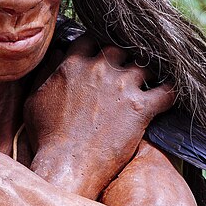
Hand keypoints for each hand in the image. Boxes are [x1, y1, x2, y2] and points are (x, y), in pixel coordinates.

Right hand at [25, 35, 175, 195]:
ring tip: (149, 83)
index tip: (101, 54)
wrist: (67, 165)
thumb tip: (56, 55)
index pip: (91, 40)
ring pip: (145, 66)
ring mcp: (123, 86)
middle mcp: (100, 69)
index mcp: (74, 65)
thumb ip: (45, 74)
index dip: (97, 46)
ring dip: (147, 74)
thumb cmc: (46, 137)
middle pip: (119, 49)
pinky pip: (167, 92)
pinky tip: (170, 95)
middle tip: (125, 70)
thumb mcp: (34, 100)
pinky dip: (171, 92)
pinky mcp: (141, 108)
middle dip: (123, 58)